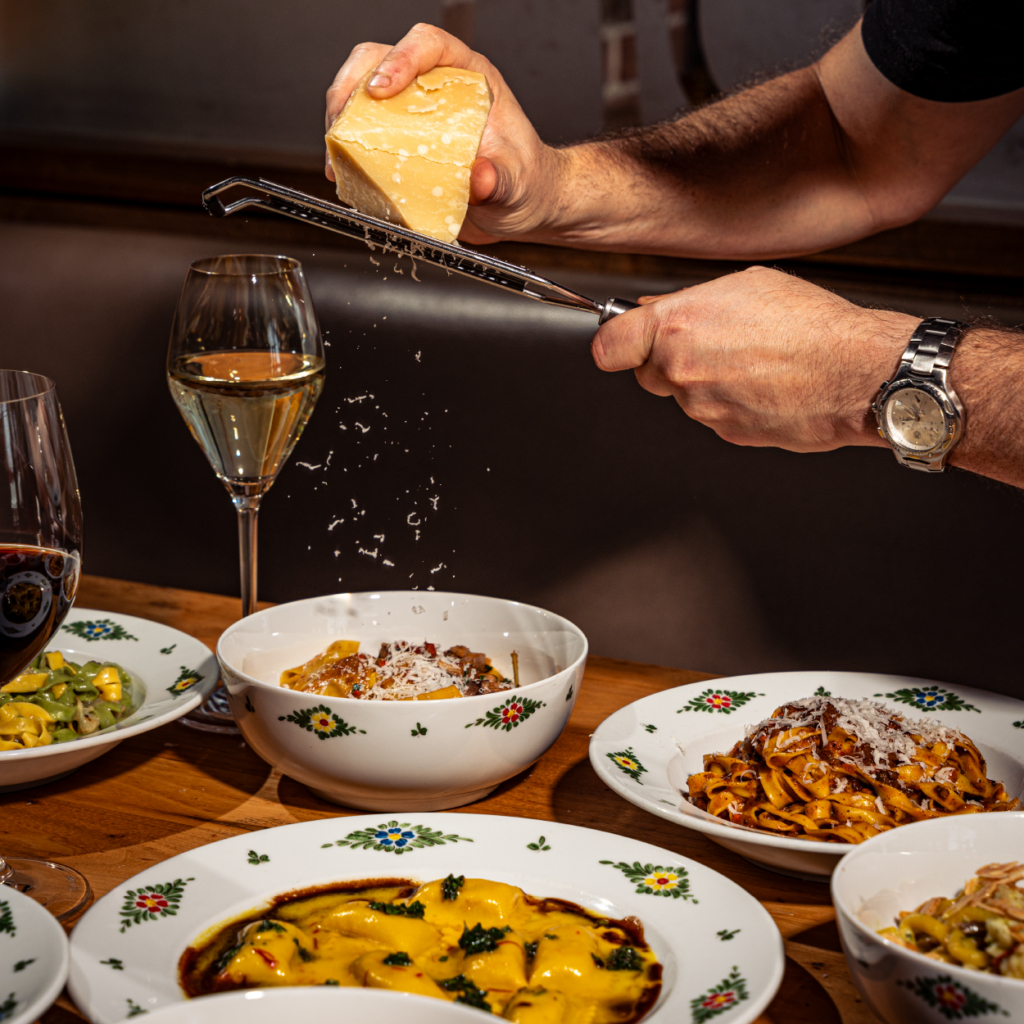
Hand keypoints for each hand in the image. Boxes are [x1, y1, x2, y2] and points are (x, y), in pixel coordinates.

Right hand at [324, 23, 559, 243]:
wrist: (518, 209)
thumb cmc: (525, 183)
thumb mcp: (517, 183)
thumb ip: (500, 179)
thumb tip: (480, 178)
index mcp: (470, 78)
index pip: (429, 44)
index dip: (400, 59)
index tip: (381, 89)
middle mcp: (437, 88)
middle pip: (379, 59)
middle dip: (352, 87)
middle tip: (341, 126)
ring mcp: (413, 113)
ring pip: (361, 92)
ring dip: (341, 119)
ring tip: (336, 156)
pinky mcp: (398, 142)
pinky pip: (362, 132)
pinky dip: (345, 149)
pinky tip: (344, 172)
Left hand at [591, 266, 914, 451]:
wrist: (856, 373)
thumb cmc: (813, 325)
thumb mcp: (746, 286)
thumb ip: (689, 302)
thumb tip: (656, 310)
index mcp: (678, 328)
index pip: (610, 346)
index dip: (616, 342)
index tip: (620, 341)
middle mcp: (682, 372)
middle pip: (648, 373)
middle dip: (669, 360)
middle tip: (711, 341)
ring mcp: (702, 408)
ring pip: (685, 396)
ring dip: (706, 381)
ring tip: (753, 359)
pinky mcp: (726, 434)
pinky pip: (716, 415)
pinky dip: (732, 402)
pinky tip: (764, 383)